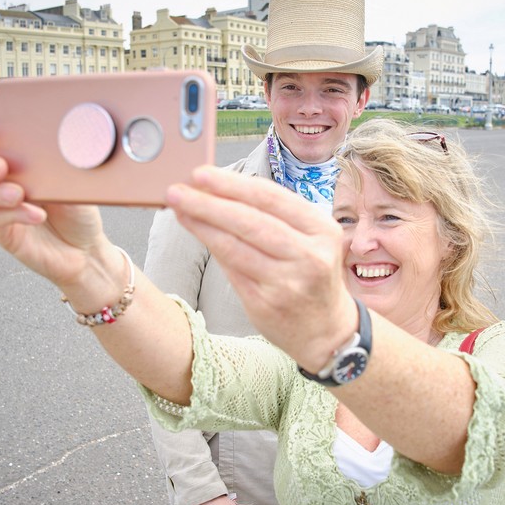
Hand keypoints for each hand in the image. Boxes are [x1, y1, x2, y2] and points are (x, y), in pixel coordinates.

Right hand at [0, 123, 120, 301]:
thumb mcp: (74, 183)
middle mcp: (4, 183)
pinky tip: (36, 214)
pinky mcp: (6, 233)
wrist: (88, 250)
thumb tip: (57, 146)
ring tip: (17, 194)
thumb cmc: (79, 213)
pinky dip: (15, 214)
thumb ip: (58, 166)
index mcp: (18, 164)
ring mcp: (1, 209)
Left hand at [166, 166, 354, 370]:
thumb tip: (222, 190)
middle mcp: (309, 256)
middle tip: (177, 190)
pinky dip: (211, 247)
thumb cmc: (311, 275)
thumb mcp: (311, 240)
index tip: (202, 174)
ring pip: (235, 246)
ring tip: (178, 208)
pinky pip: (231, 269)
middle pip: (250, 221)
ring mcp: (287, 282)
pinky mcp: (265, 304)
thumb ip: (276, 217)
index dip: (233, 184)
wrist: (327, 331)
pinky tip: (196, 232)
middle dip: (209, 202)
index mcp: (322, 230)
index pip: (271, 199)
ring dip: (202, 224)